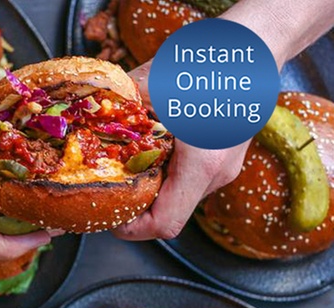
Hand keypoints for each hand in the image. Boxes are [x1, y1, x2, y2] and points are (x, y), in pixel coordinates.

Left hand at [114, 62, 250, 239]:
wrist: (255, 49)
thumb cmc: (210, 63)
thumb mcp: (153, 83)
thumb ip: (118, 105)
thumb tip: (83, 116)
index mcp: (202, 164)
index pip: (165, 223)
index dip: (131, 228)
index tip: (109, 215)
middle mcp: (217, 174)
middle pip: (168, 212)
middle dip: (135, 205)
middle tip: (107, 186)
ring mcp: (224, 168)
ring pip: (178, 196)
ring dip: (149, 187)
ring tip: (125, 163)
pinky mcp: (223, 159)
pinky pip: (188, 179)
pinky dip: (165, 172)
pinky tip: (149, 148)